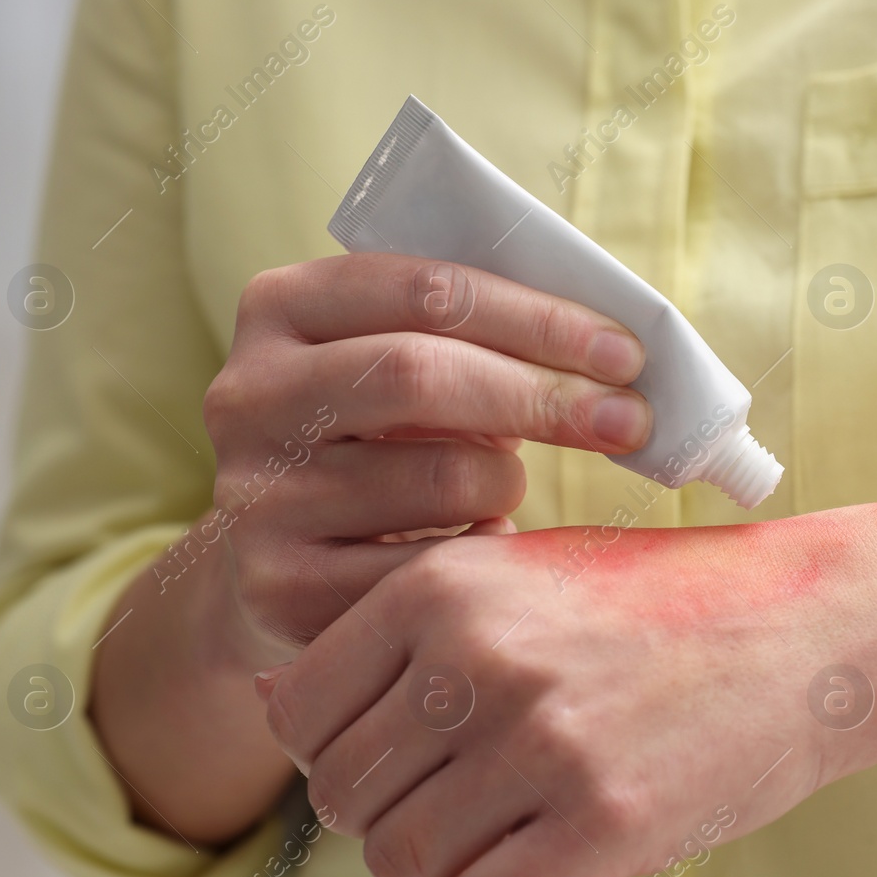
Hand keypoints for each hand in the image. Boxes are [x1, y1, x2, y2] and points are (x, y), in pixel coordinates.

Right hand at [200, 253, 652, 648]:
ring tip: (508, 488)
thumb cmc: (381, 440)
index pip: (426, 290)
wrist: (283, 558)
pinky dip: (480, 554)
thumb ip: (479, 336)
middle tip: (629, 420)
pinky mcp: (279, 586)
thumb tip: (617, 356)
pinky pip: (427, 571)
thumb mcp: (405, 364)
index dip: (538, 318)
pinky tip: (481, 546)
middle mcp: (247, 394)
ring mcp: (255, 494)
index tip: (626, 353)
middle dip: (543, 396)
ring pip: (438, 478)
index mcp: (281, 307)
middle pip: (419, 375)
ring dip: (509, 484)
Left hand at [259, 512, 876, 876]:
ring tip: (500, 832)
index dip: (336, 748)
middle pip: (345, 793)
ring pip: (400, 861)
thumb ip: (400, 631)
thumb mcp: (523, 576)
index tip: (402, 753)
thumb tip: (270, 700)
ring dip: (436, 866)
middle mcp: (479, 658)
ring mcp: (541, 743)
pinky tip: (531, 871)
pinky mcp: (604, 824)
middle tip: (463, 798)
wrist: (814, 625)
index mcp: (445, 585)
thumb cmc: (662, 603)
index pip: (299, 710)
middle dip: (388, 812)